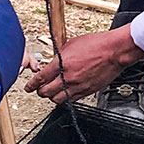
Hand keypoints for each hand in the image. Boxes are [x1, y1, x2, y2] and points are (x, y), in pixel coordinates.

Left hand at [25, 27, 143, 102]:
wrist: (114, 51)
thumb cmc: (97, 44)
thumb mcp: (72, 43)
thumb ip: (60, 54)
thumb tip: (54, 59)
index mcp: (62, 63)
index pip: (40, 78)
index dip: (32, 85)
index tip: (29, 87)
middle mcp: (68, 77)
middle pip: (46, 92)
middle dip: (40, 91)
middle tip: (39, 90)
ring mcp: (78, 86)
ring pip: (57, 100)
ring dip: (52, 97)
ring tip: (53, 93)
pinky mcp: (87, 91)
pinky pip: (71, 100)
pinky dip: (66, 98)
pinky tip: (66, 93)